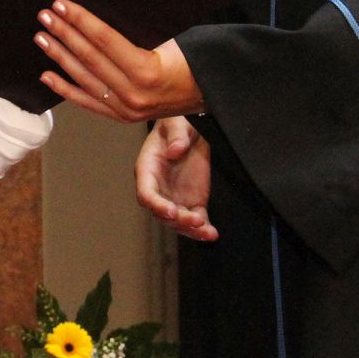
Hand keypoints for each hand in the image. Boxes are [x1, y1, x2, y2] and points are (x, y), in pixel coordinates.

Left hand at [35, 0, 202, 122]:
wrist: (209, 92)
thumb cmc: (192, 60)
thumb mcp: (169, 39)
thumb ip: (136, 31)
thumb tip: (100, 11)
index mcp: (147, 70)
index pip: (104, 39)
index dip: (80, 20)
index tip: (61, 5)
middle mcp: (134, 93)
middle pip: (90, 57)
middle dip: (64, 34)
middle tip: (45, 16)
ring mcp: (127, 108)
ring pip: (84, 79)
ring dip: (60, 56)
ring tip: (42, 38)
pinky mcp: (122, 116)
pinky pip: (88, 102)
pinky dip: (65, 88)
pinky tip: (47, 76)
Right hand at [137, 117, 216, 240]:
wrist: (192, 130)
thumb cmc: (177, 124)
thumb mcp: (176, 122)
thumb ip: (176, 135)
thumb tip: (175, 150)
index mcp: (147, 170)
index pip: (146, 194)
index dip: (156, 204)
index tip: (171, 210)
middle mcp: (159, 189)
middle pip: (162, 213)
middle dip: (178, 220)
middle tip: (195, 220)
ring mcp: (176, 198)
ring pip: (179, 222)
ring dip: (191, 229)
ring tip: (207, 232)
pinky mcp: (193, 201)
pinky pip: (196, 219)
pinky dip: (203, 229)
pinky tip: (212, 234)